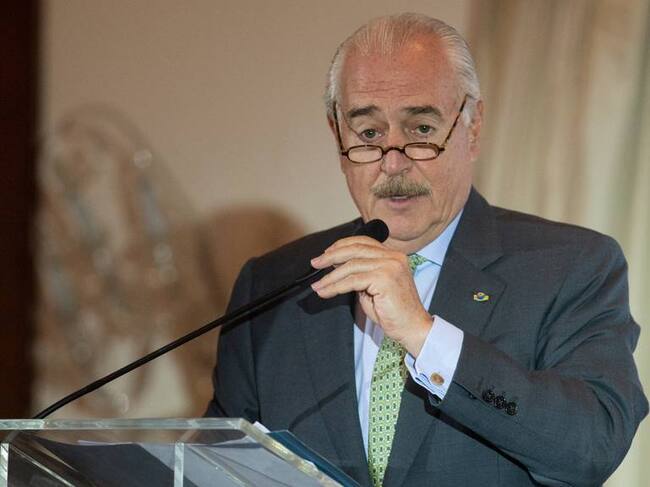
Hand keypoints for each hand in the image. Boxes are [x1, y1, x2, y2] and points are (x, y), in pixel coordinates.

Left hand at [310, 235, 432, 355]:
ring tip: (318, 285)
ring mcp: (390, 266)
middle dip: (331, 256)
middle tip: (315, 264)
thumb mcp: (372, 287)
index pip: (363, 242)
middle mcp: (393, 257)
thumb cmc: (392, 311)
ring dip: (330, 276)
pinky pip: (353, 281)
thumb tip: (336, 265)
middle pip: (355, 249)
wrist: (411, 328)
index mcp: (393, 255)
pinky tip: (327, 292)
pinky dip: (336, 287)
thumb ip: (359, 273)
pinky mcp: (385, 279)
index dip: (342, 246)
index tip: (325, 254)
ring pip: (351, 265)